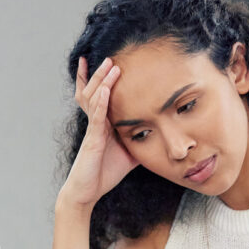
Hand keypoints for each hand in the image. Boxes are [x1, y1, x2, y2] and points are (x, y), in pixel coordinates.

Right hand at [58, 57, 139, 207]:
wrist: (87, 192)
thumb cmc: (104, 173)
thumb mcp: (130, 154)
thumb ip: (141, 141)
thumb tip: (160, 135)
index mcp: (102, 124)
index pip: (100, 97)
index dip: (99, 80)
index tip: (106, 63)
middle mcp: (95, 123)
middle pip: (94, 91)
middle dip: (100, 74)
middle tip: (109, 56)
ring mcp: (92, 130)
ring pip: (94, 99)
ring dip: (102, 81)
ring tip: (110, 65)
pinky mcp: (91, 140)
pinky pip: (96, 117)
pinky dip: (100, 102)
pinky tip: (104, 90)